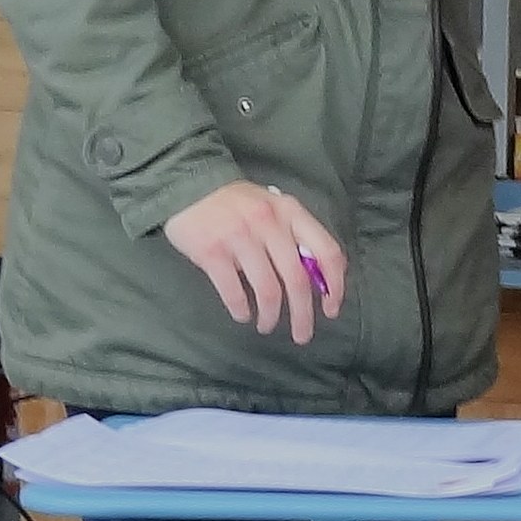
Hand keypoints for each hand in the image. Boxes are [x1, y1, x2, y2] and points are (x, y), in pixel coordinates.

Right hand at [162, 180, 343, 341]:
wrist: (187, 184)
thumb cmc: (237, 203)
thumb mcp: (273, 208)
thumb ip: (295, 236)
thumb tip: (317, 279)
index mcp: (291, 212)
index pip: (327, 252)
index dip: (334, 286)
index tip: (330, 309)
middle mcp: (269, 224)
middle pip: (297, 280)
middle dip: (303, 315)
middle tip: (302, 335)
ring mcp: (240, 237)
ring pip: (268, 290)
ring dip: (270, 316)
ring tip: (267, 325)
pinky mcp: (212, 252)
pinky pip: (233, 292)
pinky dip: (241, 310)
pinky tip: (242, 315)